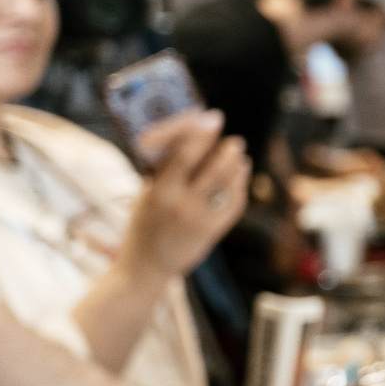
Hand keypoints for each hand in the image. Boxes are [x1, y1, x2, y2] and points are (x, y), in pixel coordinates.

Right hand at [123, 112, 248, 280]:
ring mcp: (201, 219)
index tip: (209, 117)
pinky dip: (240, 182)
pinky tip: (241, 171)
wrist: (146, 267)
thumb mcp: (146, 194)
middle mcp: (181, 205)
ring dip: (236, 163)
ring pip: (228, 183)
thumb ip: (167, 169)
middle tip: (232, 138)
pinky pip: (234, 200)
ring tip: (237, 151)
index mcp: (158, 192)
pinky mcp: (215, 231)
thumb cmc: (143, 224)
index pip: (183, 154)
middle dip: (225, 148)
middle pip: (212, 167)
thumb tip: (193, 137)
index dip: (200, 133)